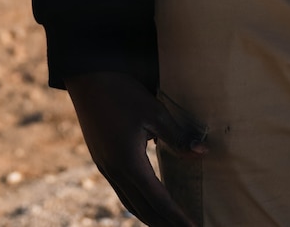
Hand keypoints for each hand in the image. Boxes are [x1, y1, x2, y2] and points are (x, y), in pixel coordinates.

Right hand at [66, 71, 205, 226]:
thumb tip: (202, 154)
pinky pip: (121, 190)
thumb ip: (178, 137)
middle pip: (143, 209)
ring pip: (129, 202)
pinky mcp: (101, 159)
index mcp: (129, 163)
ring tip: (168, 223)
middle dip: (164, 223)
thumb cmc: (123, 92)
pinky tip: (147, 199)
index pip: (159, 200)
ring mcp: (105, 166)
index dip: (177, 217)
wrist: (87, 77)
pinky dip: (138, 202)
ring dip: (150, 216)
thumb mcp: (155, 112)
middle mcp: (114, 171)